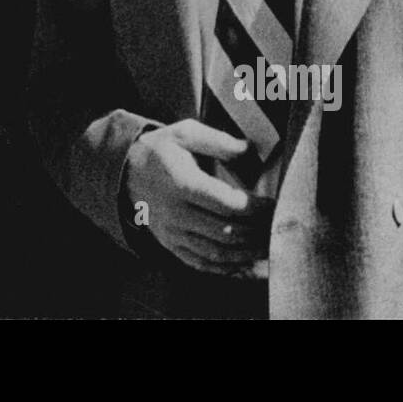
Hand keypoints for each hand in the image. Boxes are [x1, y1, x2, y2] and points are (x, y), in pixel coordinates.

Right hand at [123, 119, 272, 274]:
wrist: (124, 171)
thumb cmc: (160, 150)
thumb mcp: (184, 133)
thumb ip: (218, 140)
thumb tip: (249, 150)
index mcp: (182, 184)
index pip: (227, 204)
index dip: (256, 208)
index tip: (274, 205)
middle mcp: (176, 213)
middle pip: (226, 232)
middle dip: (257, 233)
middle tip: (278, 229)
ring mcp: (172, 233)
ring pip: (216, 253)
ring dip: (246, 255)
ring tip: (268, 249)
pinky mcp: (170, 244)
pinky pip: (201, 263)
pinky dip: (225, 268)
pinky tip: (244, 264)